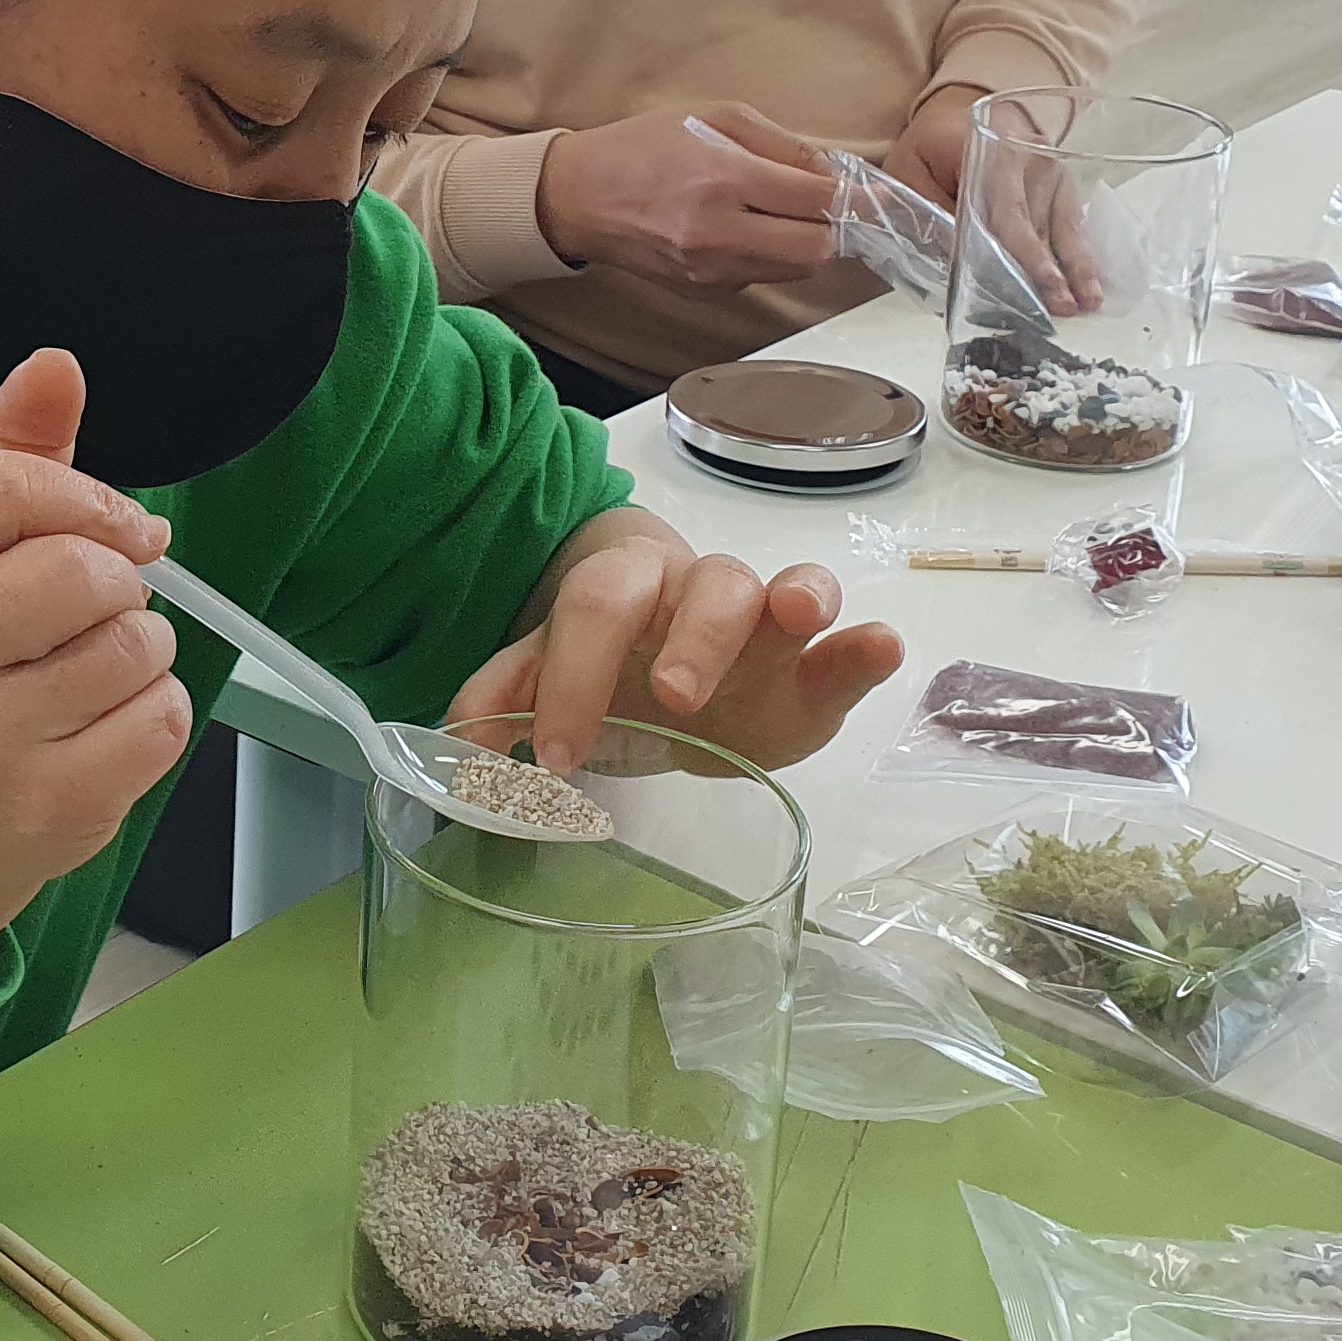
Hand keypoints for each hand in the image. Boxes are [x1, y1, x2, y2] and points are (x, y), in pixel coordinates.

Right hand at [0, 349, 193, 959]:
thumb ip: (13, 457)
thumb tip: (57, 365)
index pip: (0, 489)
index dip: (85, 495)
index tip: (114, 522)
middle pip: (75, 569)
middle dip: (115, 576)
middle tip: (94, 607)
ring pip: (132, 642)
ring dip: (141, 643)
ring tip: (92, 668)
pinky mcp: (46, 807)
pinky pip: (162, 716)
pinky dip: (157, 708)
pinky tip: (106, 721)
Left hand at [448, 518, 905, 778]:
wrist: (677, 686)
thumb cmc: (615, 677)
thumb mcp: (557, 680)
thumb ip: (511, 691)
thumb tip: (460, 732)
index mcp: (623, 589)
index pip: (594, 609)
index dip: (571, 674)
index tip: (555, 755)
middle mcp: (697, 591)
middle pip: (701, 585)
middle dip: (691, 634)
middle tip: (674, 695)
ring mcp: (765, 623)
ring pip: (779, 588)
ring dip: (794, 597)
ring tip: (801, 617)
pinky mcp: (815, 671)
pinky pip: (846, 645)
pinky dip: (864, 644)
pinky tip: (880, 645)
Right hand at [536, 105, 836, 296]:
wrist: (578, 197)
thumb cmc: (641, 149)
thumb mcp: (715, 119)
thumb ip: (782, 146)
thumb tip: (834, 173)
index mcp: (723, 179)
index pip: (817, 201)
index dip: (857, 198)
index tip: (878, 196)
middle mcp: (718, 233)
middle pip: (816, 250)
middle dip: (832, 227)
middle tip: (826, 205)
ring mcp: (709, 269)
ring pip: (793, 270)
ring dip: (802, 243)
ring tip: (780, 212)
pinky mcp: (703, 290)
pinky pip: (760, 278)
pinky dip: (768, 256)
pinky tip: (745, 230)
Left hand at [899, 85, 1103, 315]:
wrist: (955, 115)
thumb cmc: (929, 148)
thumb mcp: (910, 172)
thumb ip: (923, 211)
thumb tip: (949, 258)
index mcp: (987, 150)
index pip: (1008, 208)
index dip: (1025, 251)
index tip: (1043, 281)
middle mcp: (1027, 156)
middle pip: (1041, 220)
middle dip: (1055, 267)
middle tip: (1068, 306)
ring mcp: (1049, 167)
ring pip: (1064, 222)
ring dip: (1077, 263)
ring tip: (1090, 302)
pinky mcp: (1058, 181)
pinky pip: (1071, 219)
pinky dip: (1078, 250)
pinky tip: (1091, 280)